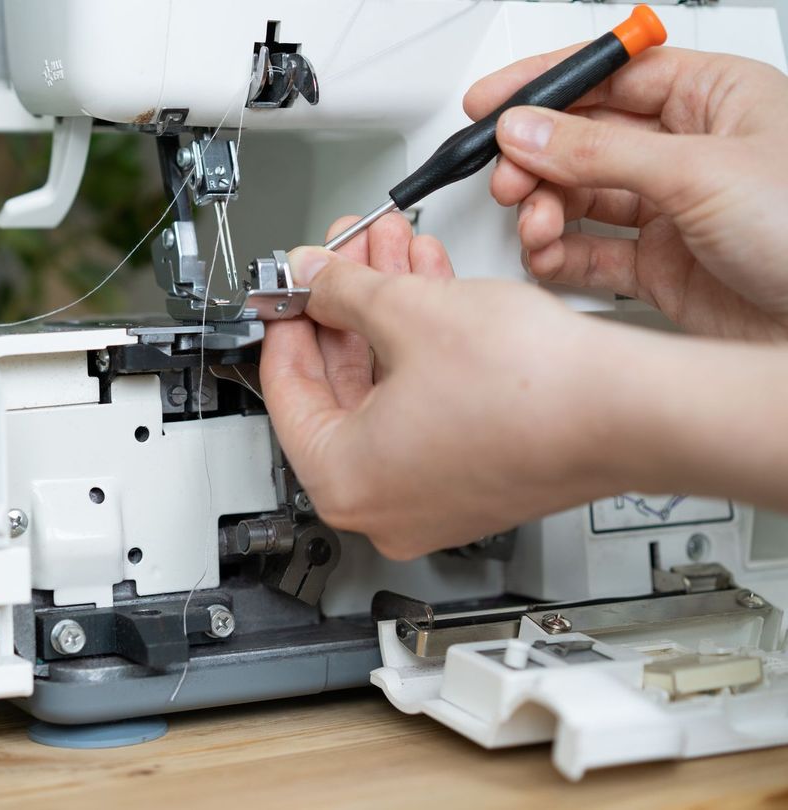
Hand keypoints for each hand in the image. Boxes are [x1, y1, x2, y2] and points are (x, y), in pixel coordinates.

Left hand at [261, 218, 623, 557]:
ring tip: (392, 254)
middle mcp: (383, 505)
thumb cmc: (532, 389)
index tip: (292, 288)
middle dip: (347, 306)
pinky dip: (425, 348)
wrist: (632, 410)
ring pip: (389, 390)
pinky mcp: (475, 479)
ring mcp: (431, 498)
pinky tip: (430, 288)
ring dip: (389, 314)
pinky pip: (427, 406)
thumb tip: (313, 278)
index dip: (288, 321)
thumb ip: (341, 289)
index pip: (286, 391)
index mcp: (344, 482)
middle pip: (340, 388)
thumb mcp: (407, 311)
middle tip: (343, 258)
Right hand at [464, 47, 787, 340]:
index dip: (545, 86)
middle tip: (509, 181)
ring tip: (538, 228)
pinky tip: (549, 258)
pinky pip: (592, 254)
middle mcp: (689, 152)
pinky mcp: (662, 268)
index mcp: (714, 99)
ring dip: (546, 212)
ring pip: (582, 198)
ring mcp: (673, 212)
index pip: (611, 75)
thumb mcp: (700, 173)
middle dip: (538, 161)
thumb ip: (601, 151)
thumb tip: (528, 130)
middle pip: (585, 140)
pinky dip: (561, 256)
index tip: (489, 103)